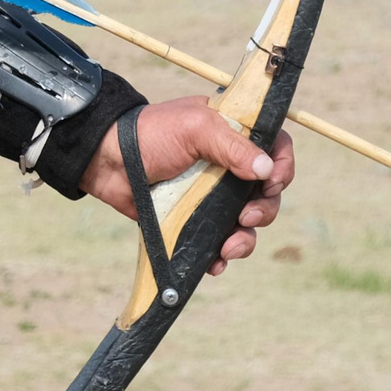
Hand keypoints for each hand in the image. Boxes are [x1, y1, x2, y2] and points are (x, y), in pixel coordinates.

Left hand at [78, 96, 294, 275]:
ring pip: (247, 223)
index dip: (282, 167)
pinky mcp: (196, 219)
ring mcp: (213, 195)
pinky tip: (215, 262)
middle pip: (267, 193)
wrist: (108, 161)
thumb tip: (266, 171)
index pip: (276, 148)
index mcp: (233, 135)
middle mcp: (229, 166)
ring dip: (246, 238)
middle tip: (247, 216)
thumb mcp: (194, 128)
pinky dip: (222, 255)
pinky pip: (220, 242)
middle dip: (265, 210)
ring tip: (229, 247)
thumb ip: (232, 146)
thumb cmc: (150, 134)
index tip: (271, 183)